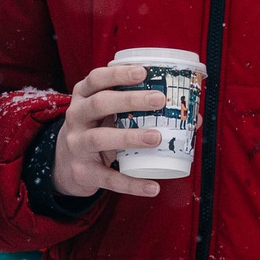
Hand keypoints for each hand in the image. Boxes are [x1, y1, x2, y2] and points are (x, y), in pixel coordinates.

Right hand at [50, 63, 173, 200]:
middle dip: (129, 100)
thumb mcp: (108, 115)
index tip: (143, 72)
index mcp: (83, 98)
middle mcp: (76, 117)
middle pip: (99, 104)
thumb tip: (193, 118)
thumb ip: (140, 111)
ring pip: (100, 138)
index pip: (96, 79)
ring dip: (129, 137)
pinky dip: (131, 184)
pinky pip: (108, 178)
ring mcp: (77, 145)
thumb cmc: (97, 130)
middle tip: (159, 100)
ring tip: (156, 137)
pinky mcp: (83, 173)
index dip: (118, 74)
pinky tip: (153, 186)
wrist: (65, 166)